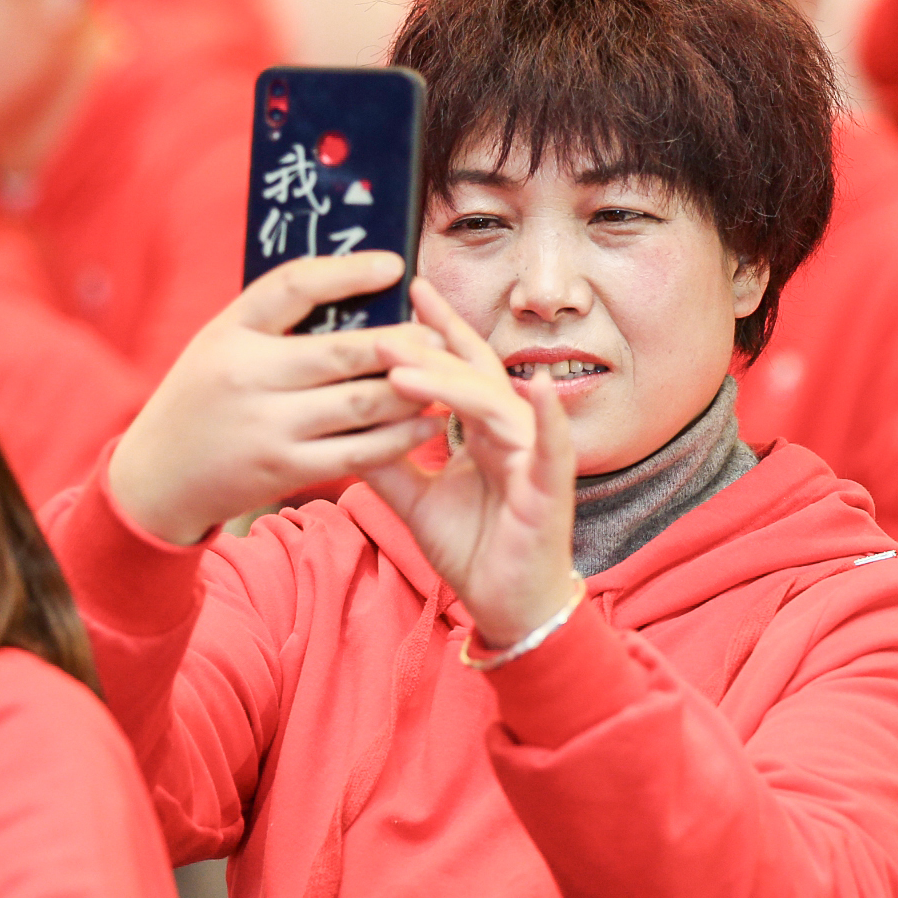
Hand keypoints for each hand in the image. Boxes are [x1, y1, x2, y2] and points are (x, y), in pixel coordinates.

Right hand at [108, 252, 444, 544]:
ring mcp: (268, 427)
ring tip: (445, 376)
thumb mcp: (221, 343)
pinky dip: (397, 438)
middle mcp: (248, 376)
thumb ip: (275, 321)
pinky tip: (424, 424)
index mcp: (231, 331)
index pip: (293, 285)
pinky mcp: (284, 470)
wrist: (156, 479)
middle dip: (403, 342)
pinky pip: (357, 454)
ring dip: (410, 390)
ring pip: (361, 405)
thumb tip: (355, 289)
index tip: (394, 265)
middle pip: (343, 352)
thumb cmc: (201, 399)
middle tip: (441, 334)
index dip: (347, 272)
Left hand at [362, 279, 579, 648]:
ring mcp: (534, 456)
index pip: (462, 367)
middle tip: (393, 321)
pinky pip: (552, 446)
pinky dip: (549, 418)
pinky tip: (537, 388)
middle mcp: (512, 432)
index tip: (411, 291)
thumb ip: (386, 460)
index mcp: (483, 430)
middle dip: (435, 346)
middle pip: (474, 375)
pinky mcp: (550, 487)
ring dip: (451, 383)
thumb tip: (346, 423)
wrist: (507, 605)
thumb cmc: (472, 547)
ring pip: (494, 403)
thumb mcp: (414, 498)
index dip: (440, 329)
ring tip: (401, 370)